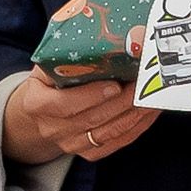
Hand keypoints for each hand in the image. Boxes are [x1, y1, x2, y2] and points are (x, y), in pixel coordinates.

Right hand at [0, 67, 156, 171]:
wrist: (39, 116)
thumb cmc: (46, 85)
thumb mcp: (45, 67)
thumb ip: (62, 56)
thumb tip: (93, 37)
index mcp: (37, 104)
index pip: (65, 104)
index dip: (92, 96)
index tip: (115, 84)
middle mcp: (53, 128)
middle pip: (93, 118)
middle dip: (123, 101)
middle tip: (144, 84)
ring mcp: (72, 144)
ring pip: (110, 131)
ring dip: (135, 114)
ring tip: (152, 96)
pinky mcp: (89, 152)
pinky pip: (118, 142)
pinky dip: (137, 127)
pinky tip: (149, 112)